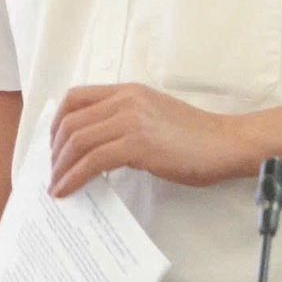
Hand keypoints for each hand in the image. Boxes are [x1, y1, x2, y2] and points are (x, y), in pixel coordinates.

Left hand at [49, 83, 249, 196]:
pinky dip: (75, 178)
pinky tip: (70, 190)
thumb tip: (94, 146)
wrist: (228, 144)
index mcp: (127, 91)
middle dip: (55, 150)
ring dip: (61, 168)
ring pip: (78, 142)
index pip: (75, 97)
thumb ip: (124, 121)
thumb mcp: (153, 116)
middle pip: (71, 122)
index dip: (57, 122)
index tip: (53, 145)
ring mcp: (131, 121)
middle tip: (53, 171)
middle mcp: (125, 101)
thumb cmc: (196, 138)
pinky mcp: (139, 144)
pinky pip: (93, 161)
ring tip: (57, 186)